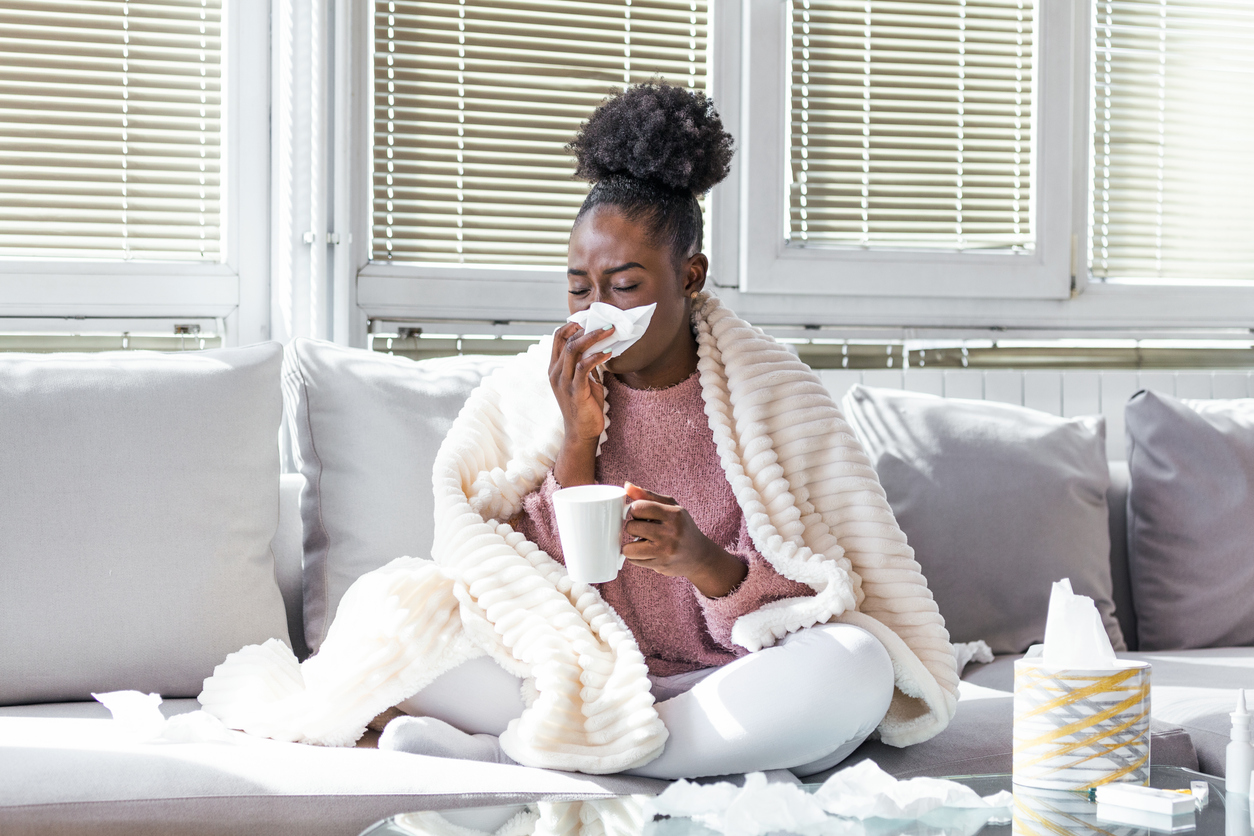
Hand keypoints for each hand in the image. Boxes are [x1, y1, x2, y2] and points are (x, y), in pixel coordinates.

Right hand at [549, 322, 613, 486]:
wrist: (582, 433)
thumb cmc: (585, 405)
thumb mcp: (583, 380)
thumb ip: (585, 364)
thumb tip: (599, 345)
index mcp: (555, 368)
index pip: (557, 338)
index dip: (571, 325)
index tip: (589, 319)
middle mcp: (555, 373)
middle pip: (565, 339)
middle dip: (586, 328)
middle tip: (606, 323)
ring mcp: (564, 382)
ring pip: (573, 350)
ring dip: (593, 337)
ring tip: (610, 332)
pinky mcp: (575, 391)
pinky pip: (584, 367)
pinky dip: (597, 357)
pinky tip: (609, 353)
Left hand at [622, 483, 748, 597]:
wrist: (699, 556)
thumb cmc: (682, 527)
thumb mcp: (671, 507)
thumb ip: (648, 496)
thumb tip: (626, 486)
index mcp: (674, 514)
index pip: (638, 507)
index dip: (634, 510)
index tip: (640, 514)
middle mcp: (671, 533)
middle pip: (631, 527)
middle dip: (633, 527)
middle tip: (643, 529)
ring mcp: (665, 551)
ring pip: (629, 548)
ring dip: (631, 545)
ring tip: (642, 542)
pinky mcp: (660, 565)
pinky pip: (634, 561)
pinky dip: (636, 556)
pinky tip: (646, 552)